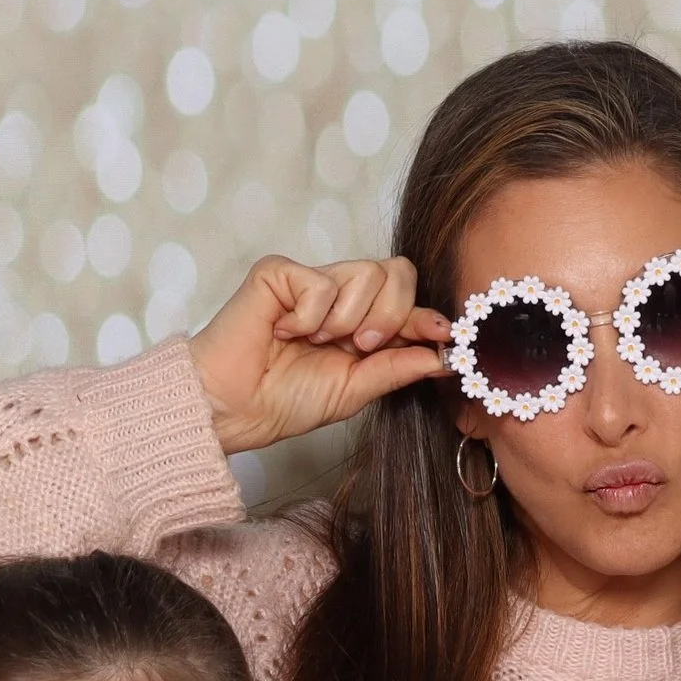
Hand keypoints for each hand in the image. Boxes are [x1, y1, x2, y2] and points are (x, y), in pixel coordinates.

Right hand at [187, 255, 451, 455]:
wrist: (236, 408)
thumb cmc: (284, 400)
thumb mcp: (356, 390)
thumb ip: (397, 368)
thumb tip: (444, 355)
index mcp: (359, 320)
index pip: (406, 299)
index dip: (426, 315)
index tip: (444, 334)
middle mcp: (338, 294)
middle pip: (396, 272)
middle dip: (389, 316)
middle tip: (360, 346)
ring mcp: (309, 279)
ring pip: (365, 274)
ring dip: (345, 321)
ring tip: (313, 342)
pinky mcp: (279, 272)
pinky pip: (320, 282)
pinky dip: (309, 317)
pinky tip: (283, 332)